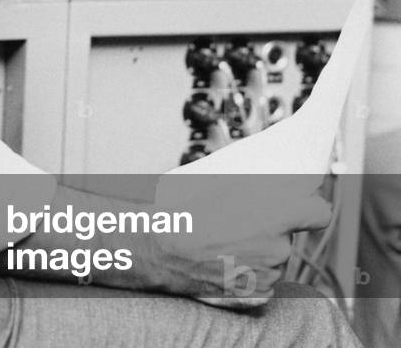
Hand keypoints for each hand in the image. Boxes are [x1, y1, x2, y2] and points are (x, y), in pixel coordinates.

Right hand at [150, 176, 330, 308]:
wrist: (161, 249)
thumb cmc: (189, 212)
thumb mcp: (225, 186)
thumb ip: (261, 188)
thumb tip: (283, 186)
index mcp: (276, 217)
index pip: (319, 212)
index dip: (310, 208)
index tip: (302, 205)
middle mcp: (280, 247)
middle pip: (289, 235)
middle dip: (271, 229)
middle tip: (240, 222)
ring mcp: (270, 274)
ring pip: (275, 257)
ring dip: (259, 250)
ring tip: (225, 242)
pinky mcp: (258, 293)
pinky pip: (263, 278)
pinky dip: (249, 270)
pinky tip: (225, 260)